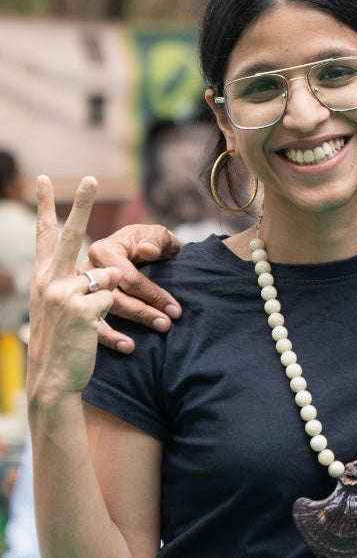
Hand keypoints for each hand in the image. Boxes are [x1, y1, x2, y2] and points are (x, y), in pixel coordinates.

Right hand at [28, 176, 119, 403]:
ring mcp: (64, 295)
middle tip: (90, 177)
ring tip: (88, 323)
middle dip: (81, 205)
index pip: (45, 236)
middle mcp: (48, 281)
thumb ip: (77, 284)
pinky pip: (112, 301)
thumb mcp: (60, 308)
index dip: (45, 207)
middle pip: (71, 236)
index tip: (44, 179)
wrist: (52, 379)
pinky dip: (112, 317)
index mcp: (42, 278)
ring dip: (113, 298)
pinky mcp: (82, 310)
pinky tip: (92, 334)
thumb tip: (109, 270)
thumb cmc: (61, 342)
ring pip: (107, 276)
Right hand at [87, 224, 182, 353]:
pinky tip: (127, 347)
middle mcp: (85, 270)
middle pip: (114, 297)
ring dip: (124, 330)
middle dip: (143, 312)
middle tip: (166, 324)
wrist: (140, 250)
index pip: (127, 277)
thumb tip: (147, 250)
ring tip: (144, 340)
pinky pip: (91, 324)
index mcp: (102, 249)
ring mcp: (78, 290)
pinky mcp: (78, 306)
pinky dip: (109, 338)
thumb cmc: (150, 243)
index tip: (175, 309)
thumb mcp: (157, 235)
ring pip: (102, 313)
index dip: (152, 294)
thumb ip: (155, 240)